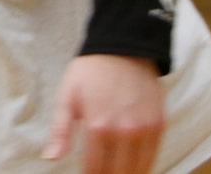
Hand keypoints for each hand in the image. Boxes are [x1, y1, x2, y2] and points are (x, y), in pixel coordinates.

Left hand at [44, 53, 163, 172]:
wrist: (123, 49)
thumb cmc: (90, 72)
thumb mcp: (67, 97)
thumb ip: (60, 131)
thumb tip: (50, 158)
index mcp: (99, 126)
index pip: (95, 168)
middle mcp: (125, 132)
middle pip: (119, 172)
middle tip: (99, 173)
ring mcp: (145, 130)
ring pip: (139, 169)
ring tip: (113, 171)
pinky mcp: (159, 125)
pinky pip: (153, 156)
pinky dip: (143, 166)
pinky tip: (131, 167)